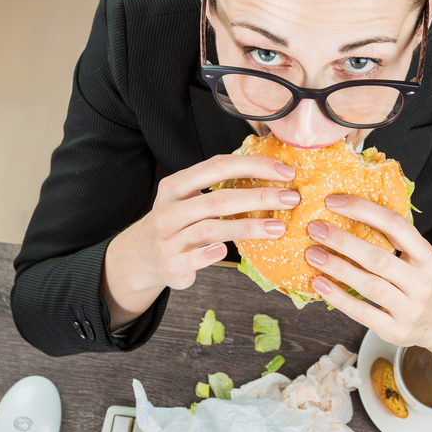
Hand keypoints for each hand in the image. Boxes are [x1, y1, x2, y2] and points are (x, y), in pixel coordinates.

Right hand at [101, 155, 300, 328]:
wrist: (140, 256)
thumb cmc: (178, 222)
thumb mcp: (188, 198)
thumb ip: (218, 185)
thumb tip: (271, 172)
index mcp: (175, 186)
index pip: (217, 166)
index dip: (253, 166)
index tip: (285, 171)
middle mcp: (169, 210)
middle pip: (218, 200)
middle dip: (259, 197)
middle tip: (292, 198)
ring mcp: (168, 239)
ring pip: (211, 229)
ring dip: (248, 227)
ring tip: (279, 227)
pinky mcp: (171, 266)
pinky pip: (194, 259)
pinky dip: (212, 255)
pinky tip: (231, 253)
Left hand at [306, 195, 431, 382]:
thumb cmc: (420, 282)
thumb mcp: (418, 258)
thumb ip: (393, 239)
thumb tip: (347, 209)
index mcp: (428, 257)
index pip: (396, 225)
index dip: (363, 210)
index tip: (334, 201)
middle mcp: (422, 283)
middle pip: (379, 258)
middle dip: (343, 241)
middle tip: (316, 229)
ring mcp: (410, 309)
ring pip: (370, 286)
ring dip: (337, 268)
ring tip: (313, 254)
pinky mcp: (395, 330)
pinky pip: (362, 313)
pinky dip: (338, 298)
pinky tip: (320, 284)